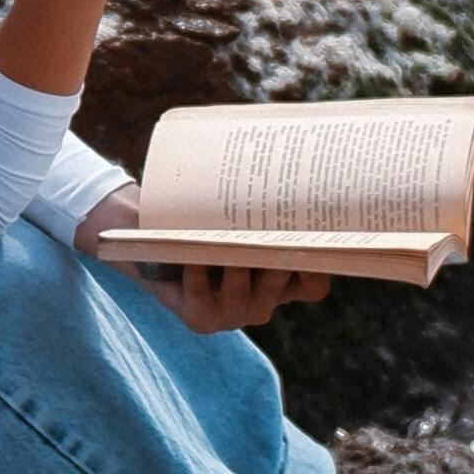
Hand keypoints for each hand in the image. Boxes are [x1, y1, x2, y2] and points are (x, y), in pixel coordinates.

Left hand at [76, 195, 332, 335]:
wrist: (152, 240)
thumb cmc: (203, 221)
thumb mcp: (235, 210)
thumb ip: (264, 198)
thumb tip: (290, 153)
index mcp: (281, 282)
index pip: (315, 284)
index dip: (321, 265)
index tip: (316, 234)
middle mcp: (263, 303)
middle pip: (280, 280)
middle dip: (273, 251)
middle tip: (265, 224)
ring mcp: (233, 315)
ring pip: (244, 290)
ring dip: (233, 261)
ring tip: (225, 237)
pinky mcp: (202, 320)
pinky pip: (204, 295)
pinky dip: (198, 273)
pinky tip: (192, 255)